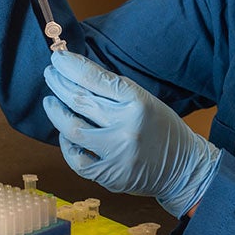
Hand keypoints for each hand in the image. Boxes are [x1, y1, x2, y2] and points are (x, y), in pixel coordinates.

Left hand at [42, 51, 220, 216]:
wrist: (184, 168)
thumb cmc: (162, 129)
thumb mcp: (145, 100)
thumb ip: (112, 91)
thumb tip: (76, 74)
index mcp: (137, 102)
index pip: (95, 79)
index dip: (72, 67)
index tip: (58, 59)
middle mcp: (126, 127)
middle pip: (80, 101)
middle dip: (60, 84)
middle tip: (51, 74)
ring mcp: (116, 154)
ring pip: (72, 129)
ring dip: (56, 112)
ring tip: (50, 101)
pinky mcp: (110, 175)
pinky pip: (77, 159)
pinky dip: (67, 145)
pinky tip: (65, 134)